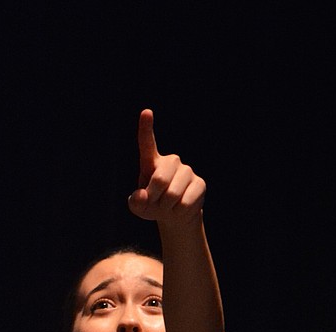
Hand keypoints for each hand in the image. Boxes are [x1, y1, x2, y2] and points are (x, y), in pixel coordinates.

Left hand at [127, 110, 205, 225]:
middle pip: (160, 180)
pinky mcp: (200, 183)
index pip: (147, 143)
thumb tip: (143, 196)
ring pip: (173, 194)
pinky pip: (186, 202)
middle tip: (157, 205)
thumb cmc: (153, 205)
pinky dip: (180, 212)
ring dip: (168, 208)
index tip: (146, 112)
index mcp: (151, 162)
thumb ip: (135, 202)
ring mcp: (186, 171)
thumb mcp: (139, 207)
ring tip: (169, 207)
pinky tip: (181, 208)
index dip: (146, 128)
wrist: (175, 215)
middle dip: (155, 199)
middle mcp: (170, 161)